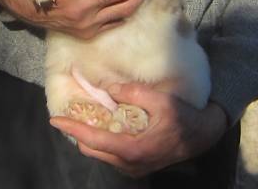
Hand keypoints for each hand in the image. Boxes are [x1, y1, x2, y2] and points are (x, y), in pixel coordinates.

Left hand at [50, 83, 227, 176]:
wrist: (202, 135)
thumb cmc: (182, 117)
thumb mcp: (160, 100)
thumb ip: (132, 93)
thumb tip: (108, 90)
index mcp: (132, 149)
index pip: (93, 139)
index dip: (72, 128)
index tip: (56, 120)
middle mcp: (128, 163)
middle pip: (92, 149)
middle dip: (79, 131)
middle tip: (74, 113)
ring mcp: (132, 168)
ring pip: (100, 153)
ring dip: (91, 136)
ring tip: (90, 115)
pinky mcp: (137, 165)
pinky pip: (110, 154)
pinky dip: (103, 140)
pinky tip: (108, 124)